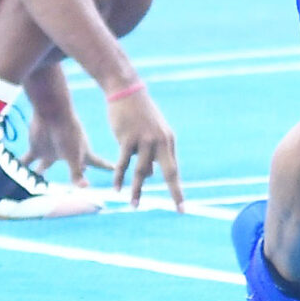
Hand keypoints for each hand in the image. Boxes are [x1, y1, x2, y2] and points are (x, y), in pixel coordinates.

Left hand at [21, 74, 112, 187]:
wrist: (51, 112)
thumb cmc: (68, 132)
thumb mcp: (73, 155)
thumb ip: (76, 173)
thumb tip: (85, 188)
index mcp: (81, 154)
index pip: (98, 163)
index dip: (106, 167)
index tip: (116, 169)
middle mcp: (67, 154)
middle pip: (73, 167)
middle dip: (77, 176)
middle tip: (81, 184)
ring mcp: (51, 152)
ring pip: (45, 168)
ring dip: (40, 176)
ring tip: (35, 185)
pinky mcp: (35, 148)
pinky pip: (25, 161)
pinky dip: (17, 167)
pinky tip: (6, 175)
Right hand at [104, 87, 182, 210]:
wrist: (126, 92)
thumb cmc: (138, 114)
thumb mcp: (150, 133)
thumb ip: (152, 154)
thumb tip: (151, 175)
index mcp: (168, 141)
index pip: (174, 169)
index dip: (177, 188)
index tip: (182, 206)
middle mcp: (161, 141)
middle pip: (170, 172)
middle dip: (175, 192)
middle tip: (179, 209)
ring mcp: (145, 140)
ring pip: (142, 171)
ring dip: (137, 190)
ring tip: (135, 205)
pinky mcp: (128, 138)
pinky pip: (124, 163)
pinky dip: (120, 177)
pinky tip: (117, 189)